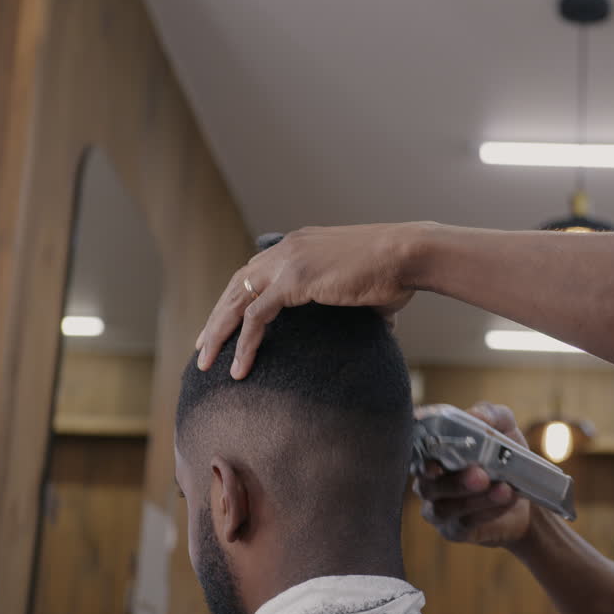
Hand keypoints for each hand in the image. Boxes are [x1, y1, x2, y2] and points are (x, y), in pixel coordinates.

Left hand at [195, 223, 422, 377]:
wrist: (409, 254)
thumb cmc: (400, 272)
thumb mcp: (370, 286)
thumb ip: (363, 304)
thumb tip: (381, 328)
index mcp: (301, 246)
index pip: (255, 271)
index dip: (238, 300)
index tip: (227, 325)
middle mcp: (288, 248)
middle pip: (237, 284)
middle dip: (217, 317)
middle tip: (204, 346)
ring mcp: (288, 262)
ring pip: (237, 300)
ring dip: (218, 332)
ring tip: (207, 363)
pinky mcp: (294, 280)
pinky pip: (256, 316)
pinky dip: (243, 343)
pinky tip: (239, 367)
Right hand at [413, 403, 532, 547]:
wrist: (525, 496)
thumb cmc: (505, 455)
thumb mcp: (504, 427)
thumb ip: (489, 415)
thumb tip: (474, 416)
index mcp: (432, 448)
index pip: (411, 444)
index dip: (415, 445)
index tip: (431, 448)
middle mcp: (427, 477)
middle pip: (425, 481)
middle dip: (454, 480)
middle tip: (481, 475)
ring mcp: (436, 506)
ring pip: (441, 507)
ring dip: (473, 499)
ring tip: (503, 489)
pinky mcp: (452, 529)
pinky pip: (461, 524)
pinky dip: (486, 511)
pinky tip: (505, 499)